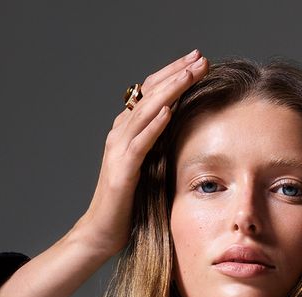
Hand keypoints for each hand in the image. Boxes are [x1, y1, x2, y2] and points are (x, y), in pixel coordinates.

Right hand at [74, 51, 210, 260]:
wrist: (101, 233)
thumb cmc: (128, 206)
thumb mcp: (150, 170)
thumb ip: (160, 148)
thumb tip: (185, 134)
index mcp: (129, 131)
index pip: (153, 93)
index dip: (174, 74)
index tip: (198, 61)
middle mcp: (121, 132)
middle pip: (150, 93)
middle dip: (176, 73)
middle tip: (200, 57)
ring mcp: (119, 149)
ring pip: (146, 111)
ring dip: (170, 91)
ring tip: (190, 74)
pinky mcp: (122, 171)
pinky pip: (140, 143)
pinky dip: (154, 125)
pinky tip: (169, 111)